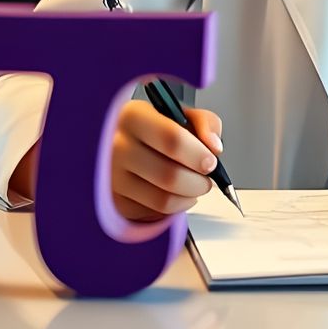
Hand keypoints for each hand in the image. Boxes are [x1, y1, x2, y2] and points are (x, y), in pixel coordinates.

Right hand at [110, 100, 223, 222]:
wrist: (123, 146)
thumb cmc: (155, 131)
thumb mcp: (180, 115)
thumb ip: (205, 122)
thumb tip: (213, 146)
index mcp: (133, 116)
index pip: (172, 139)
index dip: (198, 154)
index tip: (211, 160)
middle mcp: (118, 147)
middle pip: (170, 175)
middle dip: (199, 181)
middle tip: (207, 177)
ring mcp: (113, 177)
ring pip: (164, 199)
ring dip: (190, 196)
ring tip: (195, 185)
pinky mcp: (116, 201)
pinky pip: (155, 212)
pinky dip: (176, 206)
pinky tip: (177, 194)